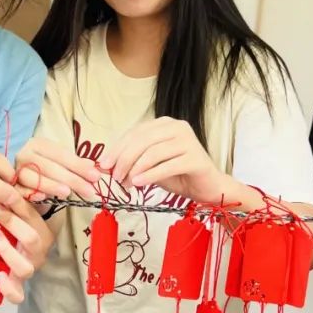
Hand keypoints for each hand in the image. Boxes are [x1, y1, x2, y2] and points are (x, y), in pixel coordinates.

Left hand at [0, 196, 54, 303]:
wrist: (17, 256)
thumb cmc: (16, 230)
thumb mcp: (17, 214)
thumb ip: (14, 200)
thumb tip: (7, 183)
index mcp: (41, 231)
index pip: (32, 215)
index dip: (16, 203)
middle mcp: (38, 251)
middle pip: (31, 238)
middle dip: (11, 222)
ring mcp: (29, 269)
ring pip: (25, 267)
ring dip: (7, 251)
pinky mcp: (18, 285)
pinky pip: (18, 295)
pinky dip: (8, 288)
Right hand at [14, 137, 100, 201]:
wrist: (21, 177)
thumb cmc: (44, 169)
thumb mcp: (60, 163)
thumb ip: (76, 164)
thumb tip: (93, 167)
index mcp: (38, 145)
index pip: (60, 154)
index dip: (78, 165)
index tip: (95, 176)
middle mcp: (25, 155)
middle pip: (48, 166)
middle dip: (71, 179)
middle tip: (89, 190)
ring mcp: (15, 170)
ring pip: (32, 177)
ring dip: (50, 185)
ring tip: (67, 193)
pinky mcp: (10, 186)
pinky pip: (19, 190)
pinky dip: (31, 193)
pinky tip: (43, 197)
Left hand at [97, 117, 236, 202]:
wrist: (208, 188)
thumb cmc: (178, 175)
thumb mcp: (149, 166)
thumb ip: (131, 161)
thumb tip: (104, 165)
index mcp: (164, 124)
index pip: (134, 133)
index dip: (116, 148)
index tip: (103, 164)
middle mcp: (177, 127)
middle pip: (142, 141)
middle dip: (123, 159)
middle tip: (114, 177)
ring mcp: (188, 141)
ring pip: (153, 153)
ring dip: (135, 169)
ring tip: (126, 183)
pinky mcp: (196, 158)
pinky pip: (167, 166)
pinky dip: (150, 175)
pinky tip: (139, 183)